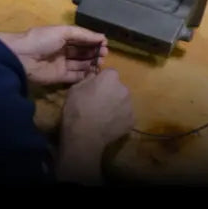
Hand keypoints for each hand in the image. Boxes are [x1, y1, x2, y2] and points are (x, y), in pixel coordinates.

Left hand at [0, 26, 108, 86]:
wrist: (22, 57)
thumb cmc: (42, 39)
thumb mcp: (63, 31)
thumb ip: (83, 34)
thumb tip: (103, 37)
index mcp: (63, 37)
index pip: (82, 40)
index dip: (94, 41)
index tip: (105, 44)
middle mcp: (63, 51)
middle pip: (83, 52)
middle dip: (94, 53)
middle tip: (104, 55)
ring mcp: (62, 64)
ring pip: (81, 65)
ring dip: (92, 63)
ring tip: (101, 63)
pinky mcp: (60, 77)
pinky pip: (76, 77)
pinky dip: (85, 75)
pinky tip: (94, 72)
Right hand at [57, 69, 134, 183]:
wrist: (84, 135)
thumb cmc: (77, 109)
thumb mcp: (75, 89)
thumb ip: (88, 79)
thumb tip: (94, 74)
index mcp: (110, 78)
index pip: (110, 73)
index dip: (103, 80)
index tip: (96, 87)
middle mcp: (124, 88)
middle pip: (119, 87)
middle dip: (111, 92)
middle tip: (99, 102)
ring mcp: (130, 105)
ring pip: (123, 102)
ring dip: (116, 105)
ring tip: (104, 116)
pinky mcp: (132, 120)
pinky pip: (125, 116)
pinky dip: (119, 119)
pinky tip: (109, 125)